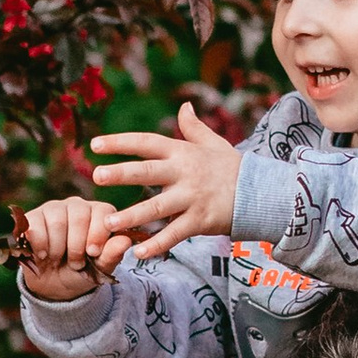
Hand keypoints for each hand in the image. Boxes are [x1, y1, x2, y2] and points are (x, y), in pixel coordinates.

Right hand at [19, 197, 127, 299]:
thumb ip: (112, 255)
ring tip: (58, 259)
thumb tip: (126, 241)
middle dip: (76, 245)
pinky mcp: (32, 217)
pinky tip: (43, 255)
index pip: (103, 211)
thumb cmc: (81, 273)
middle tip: (76, 263)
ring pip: (57, 221)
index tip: (93, 253)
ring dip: (58, 248)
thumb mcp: (99, 270)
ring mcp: (53, 209)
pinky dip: (41, 245)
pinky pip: (36, 225)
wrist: (53, 285)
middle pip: (79, 215)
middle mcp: (77, 206)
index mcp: (99, 214)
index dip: (98, 233)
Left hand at [87, 101, 241, 256]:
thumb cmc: (233, 168)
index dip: (121, 143)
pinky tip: (138, 251)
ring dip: (132, 216)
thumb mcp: (214, 144)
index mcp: (183, 152)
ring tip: (109, 223)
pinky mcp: (200, 221)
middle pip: (148, 172)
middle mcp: (185, 173)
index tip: (95, 145)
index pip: (147, 143)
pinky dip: (157, 244)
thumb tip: (184, 106)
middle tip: (97, 176)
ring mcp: (192, 198)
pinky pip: (174, 234)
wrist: (262, 193)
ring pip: (157, 207)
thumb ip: (194, 128)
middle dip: (122, 174)